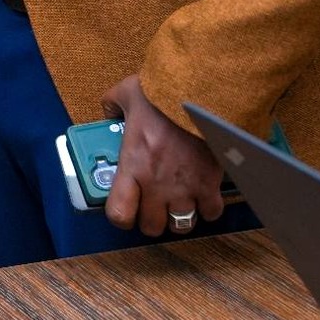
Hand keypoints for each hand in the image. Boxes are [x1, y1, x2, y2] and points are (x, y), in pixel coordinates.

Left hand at [101, 74, 226, 236]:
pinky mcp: (210, 184)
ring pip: (182, 226)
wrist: (199, 92)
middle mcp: (156, 184)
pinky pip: (210, 213)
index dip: (121, 217)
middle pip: (151, 227)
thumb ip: (112, 104)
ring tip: (179, 204)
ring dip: (179, 217)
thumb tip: (109, 110)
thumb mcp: (125, 93)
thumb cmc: (161, 94)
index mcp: (132, 165)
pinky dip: (208, 208)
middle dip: (151, 220)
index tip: (126, 208)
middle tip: (154, 206)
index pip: (119, 213)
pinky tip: (204, 195)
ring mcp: (184, 188)